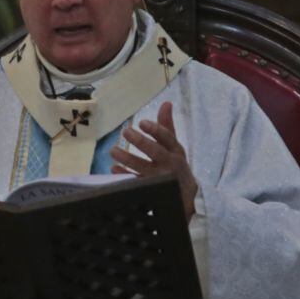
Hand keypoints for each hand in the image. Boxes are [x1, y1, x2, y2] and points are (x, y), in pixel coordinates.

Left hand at [112, 101, 197, 220]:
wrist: (186, 195)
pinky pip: (136, 183)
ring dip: (127, 159)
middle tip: (126, 132)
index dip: (155, 129)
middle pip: (156, 152)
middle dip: (141, 142)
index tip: (141, 122)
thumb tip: (166, 103)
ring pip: (143, 168)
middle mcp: (170, 164)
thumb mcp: (174, 146)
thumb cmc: (176, 165)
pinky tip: (114, 169)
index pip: (167, 137)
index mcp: (176, 151)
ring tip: (113, 151)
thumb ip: (167, 126)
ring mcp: (161, 179)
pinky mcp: (152, 191)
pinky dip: (125, 176)